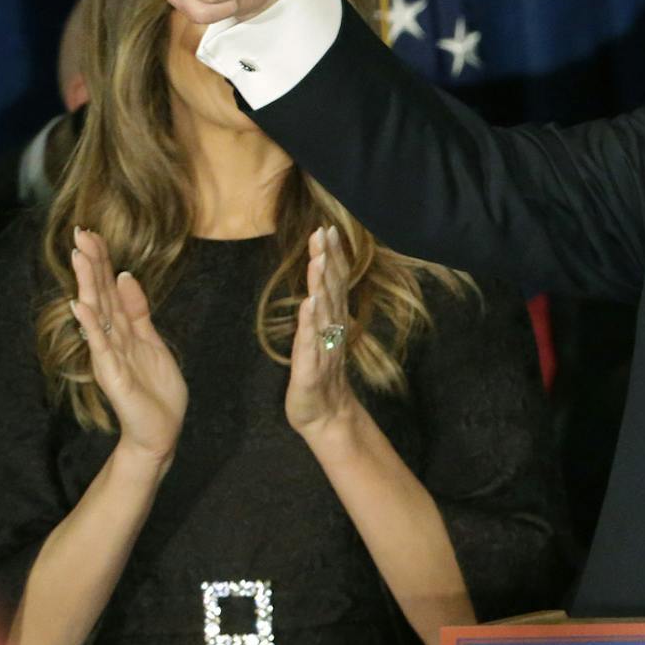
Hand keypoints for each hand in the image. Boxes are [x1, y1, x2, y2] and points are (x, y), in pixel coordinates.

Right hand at [69, 227, 185, 462]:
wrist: (160, 430)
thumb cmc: (156, 389)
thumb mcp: (152, 341)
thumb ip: (138, 311)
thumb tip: (127, 276)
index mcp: (124, 329)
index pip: (110, 288)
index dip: (103, 261)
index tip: (93, 233)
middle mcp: (112, 337)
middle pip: (100, 294)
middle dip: (92, 264)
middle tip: (80, 232)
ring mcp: (110, 354)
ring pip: (97, 313)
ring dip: (88, 285)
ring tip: (79, 257)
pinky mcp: (111, 373)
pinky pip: (100, 345)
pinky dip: (90, 324)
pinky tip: (81, 304)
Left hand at [285, 225, 361, 439]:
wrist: (325, 416)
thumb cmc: (319, 377)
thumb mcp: (320, 339)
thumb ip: (322, 312)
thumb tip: (319, 286)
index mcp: (333, 322)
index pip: (335, 283)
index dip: (333, 257)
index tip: (329, 229)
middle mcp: (332, 330)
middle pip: (332, 289)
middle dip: (328, 259)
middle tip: (325, 231)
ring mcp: (323, 348)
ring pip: (323, 310)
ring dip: (321, 283)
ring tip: (319, 258)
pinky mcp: (311, 367)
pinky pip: (311, 341)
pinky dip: (310, 321)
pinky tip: (309, 302)